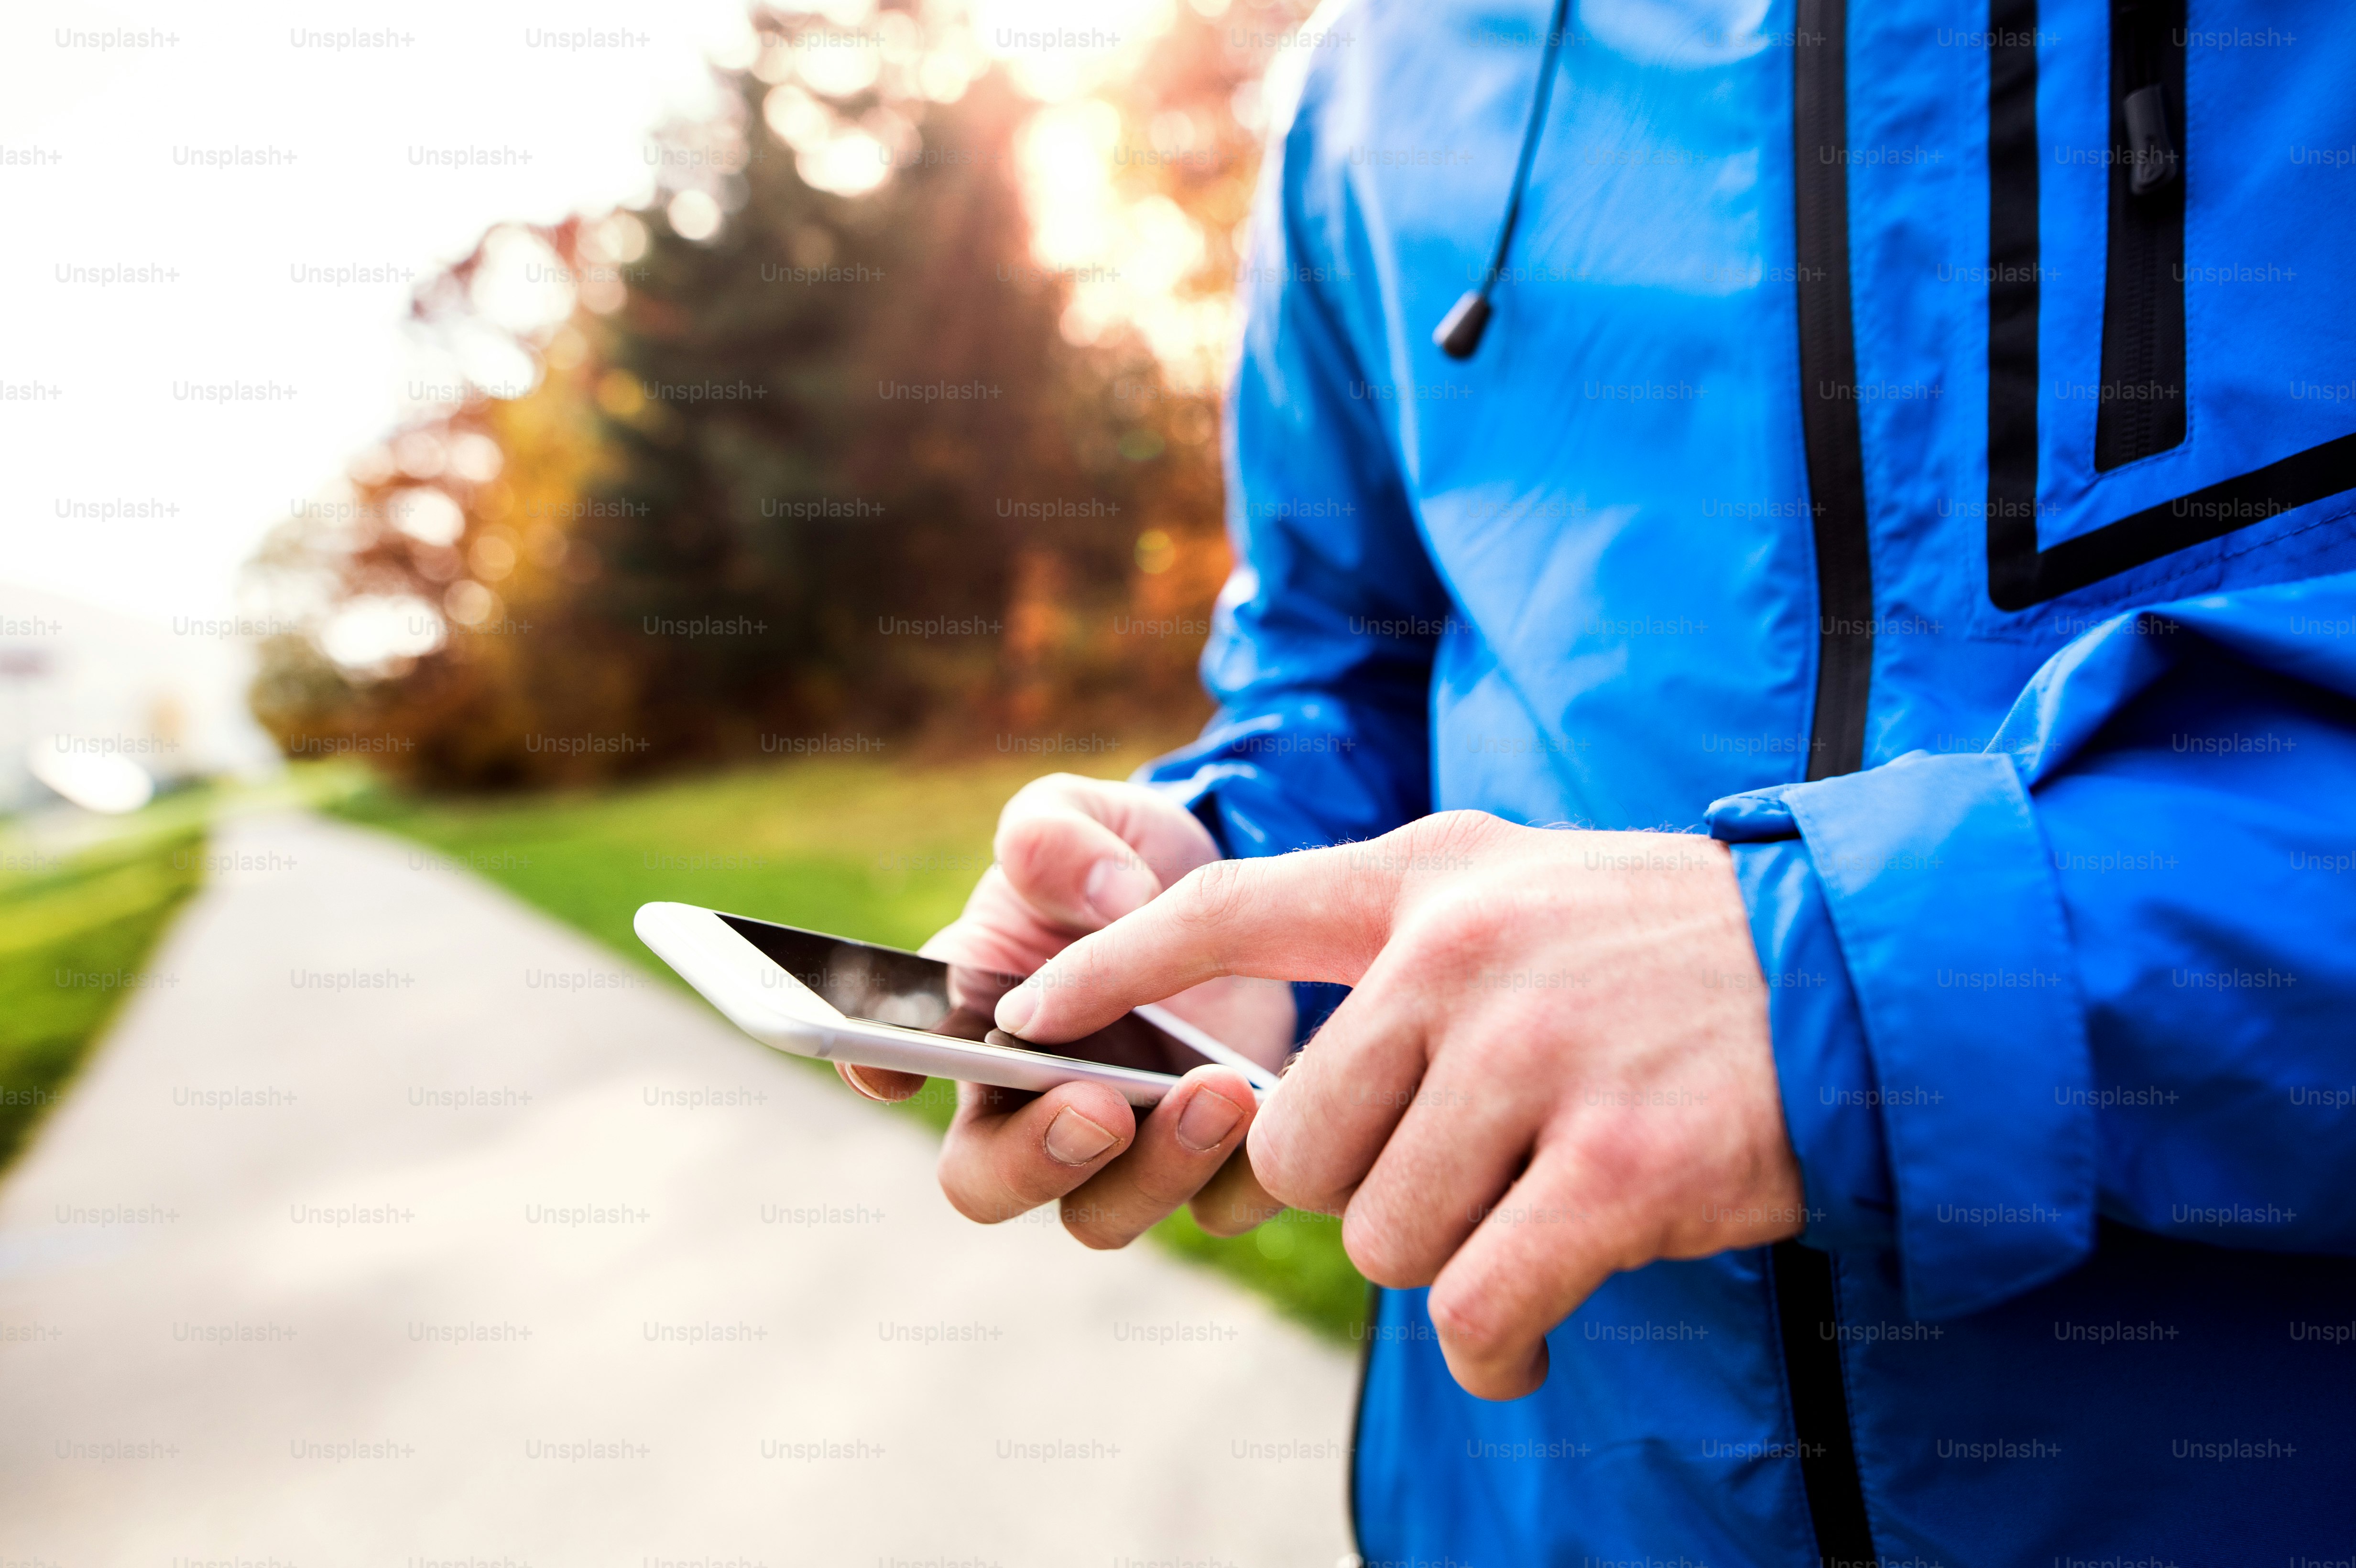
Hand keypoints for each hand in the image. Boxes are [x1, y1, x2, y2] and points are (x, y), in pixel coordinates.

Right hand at [837, 773, 1296, 1244]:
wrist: (1239, 888)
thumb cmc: (1128, 859)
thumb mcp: (1093, 819)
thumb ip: (1061, 837)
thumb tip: (1107, 899)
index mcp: (968, 1011)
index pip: (888, 1056)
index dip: (878, 1068)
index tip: (894, 1063)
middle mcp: (1024, 1099)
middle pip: (986, 1181)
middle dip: (1034, 1159)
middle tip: (1100, 1107)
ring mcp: (1116, 1142)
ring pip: (1100, 1214)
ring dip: (1154, 1169)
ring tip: (1219, 1093)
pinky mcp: (1204, 1159)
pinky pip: (1212, 1208)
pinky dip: (1239, 1174)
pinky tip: (1269, 1108)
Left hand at [989, 811, 1804, 1399]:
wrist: (1882, 983)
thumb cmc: (1688, 959)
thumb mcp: (1534, 893)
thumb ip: (1409, 950)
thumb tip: (1282, 1091)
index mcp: (1436, 880)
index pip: (1226, 904)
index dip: (1112, 969)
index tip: (1024, 1017)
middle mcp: (1467, 953)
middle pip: (1299, 1141)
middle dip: (1361, 1191)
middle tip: (1461, 1178)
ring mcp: (1540, 1057)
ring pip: (1387, 1234)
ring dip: (1449, 1261)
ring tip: (1534, 1221)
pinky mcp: (1617, 1167)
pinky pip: (1481, 1309)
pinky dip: (1498, 1351)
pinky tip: (1539, 1329)